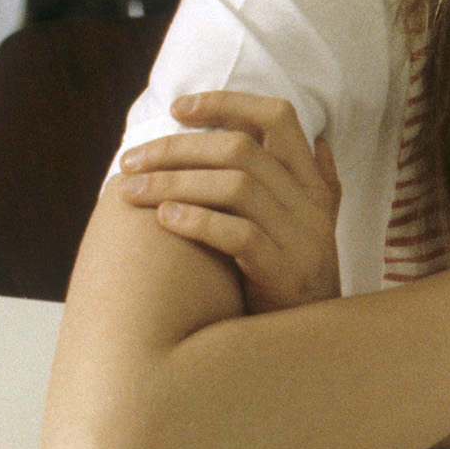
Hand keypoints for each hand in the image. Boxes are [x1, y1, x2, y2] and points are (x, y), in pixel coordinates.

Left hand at [115, 92, 341, 313]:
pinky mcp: (284, 271)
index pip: (278, 118)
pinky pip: (239, 234)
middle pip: (242, 149)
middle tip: (131, 160)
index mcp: (313, 183)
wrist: (311, 345)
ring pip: (237, 186)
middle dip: (178, 148)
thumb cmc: (290, 278)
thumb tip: (319, 139)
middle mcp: (312, 203)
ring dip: (174, 183)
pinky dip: (197, 222)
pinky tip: (162, 221)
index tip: (178, 108)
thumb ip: (309, 183)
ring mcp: (302, 237)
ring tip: (130, 192)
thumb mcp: (307, 224)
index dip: (228, 103)